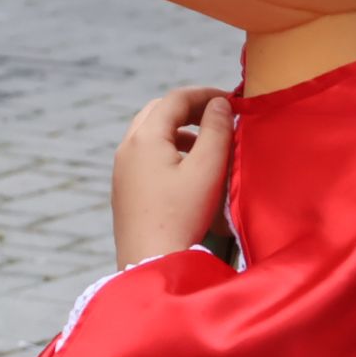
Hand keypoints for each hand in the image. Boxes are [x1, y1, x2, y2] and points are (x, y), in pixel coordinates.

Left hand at [111, 87, 234, 267]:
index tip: (233, 100)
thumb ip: (216, 130)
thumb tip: (219, 103)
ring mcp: (121, 169)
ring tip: (207, 144)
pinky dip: (168, 150)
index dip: (206, 94)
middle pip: (158, 112)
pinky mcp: (124, 189)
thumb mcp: (207, 169)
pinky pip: (145, 156)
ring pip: (150, 134)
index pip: (175, 99)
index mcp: (145, 137)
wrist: (150, 262)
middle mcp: (127, 148)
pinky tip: (189, 170)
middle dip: (190, 109)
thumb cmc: (182, 215)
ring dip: (179, 131)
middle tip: (218, 116)